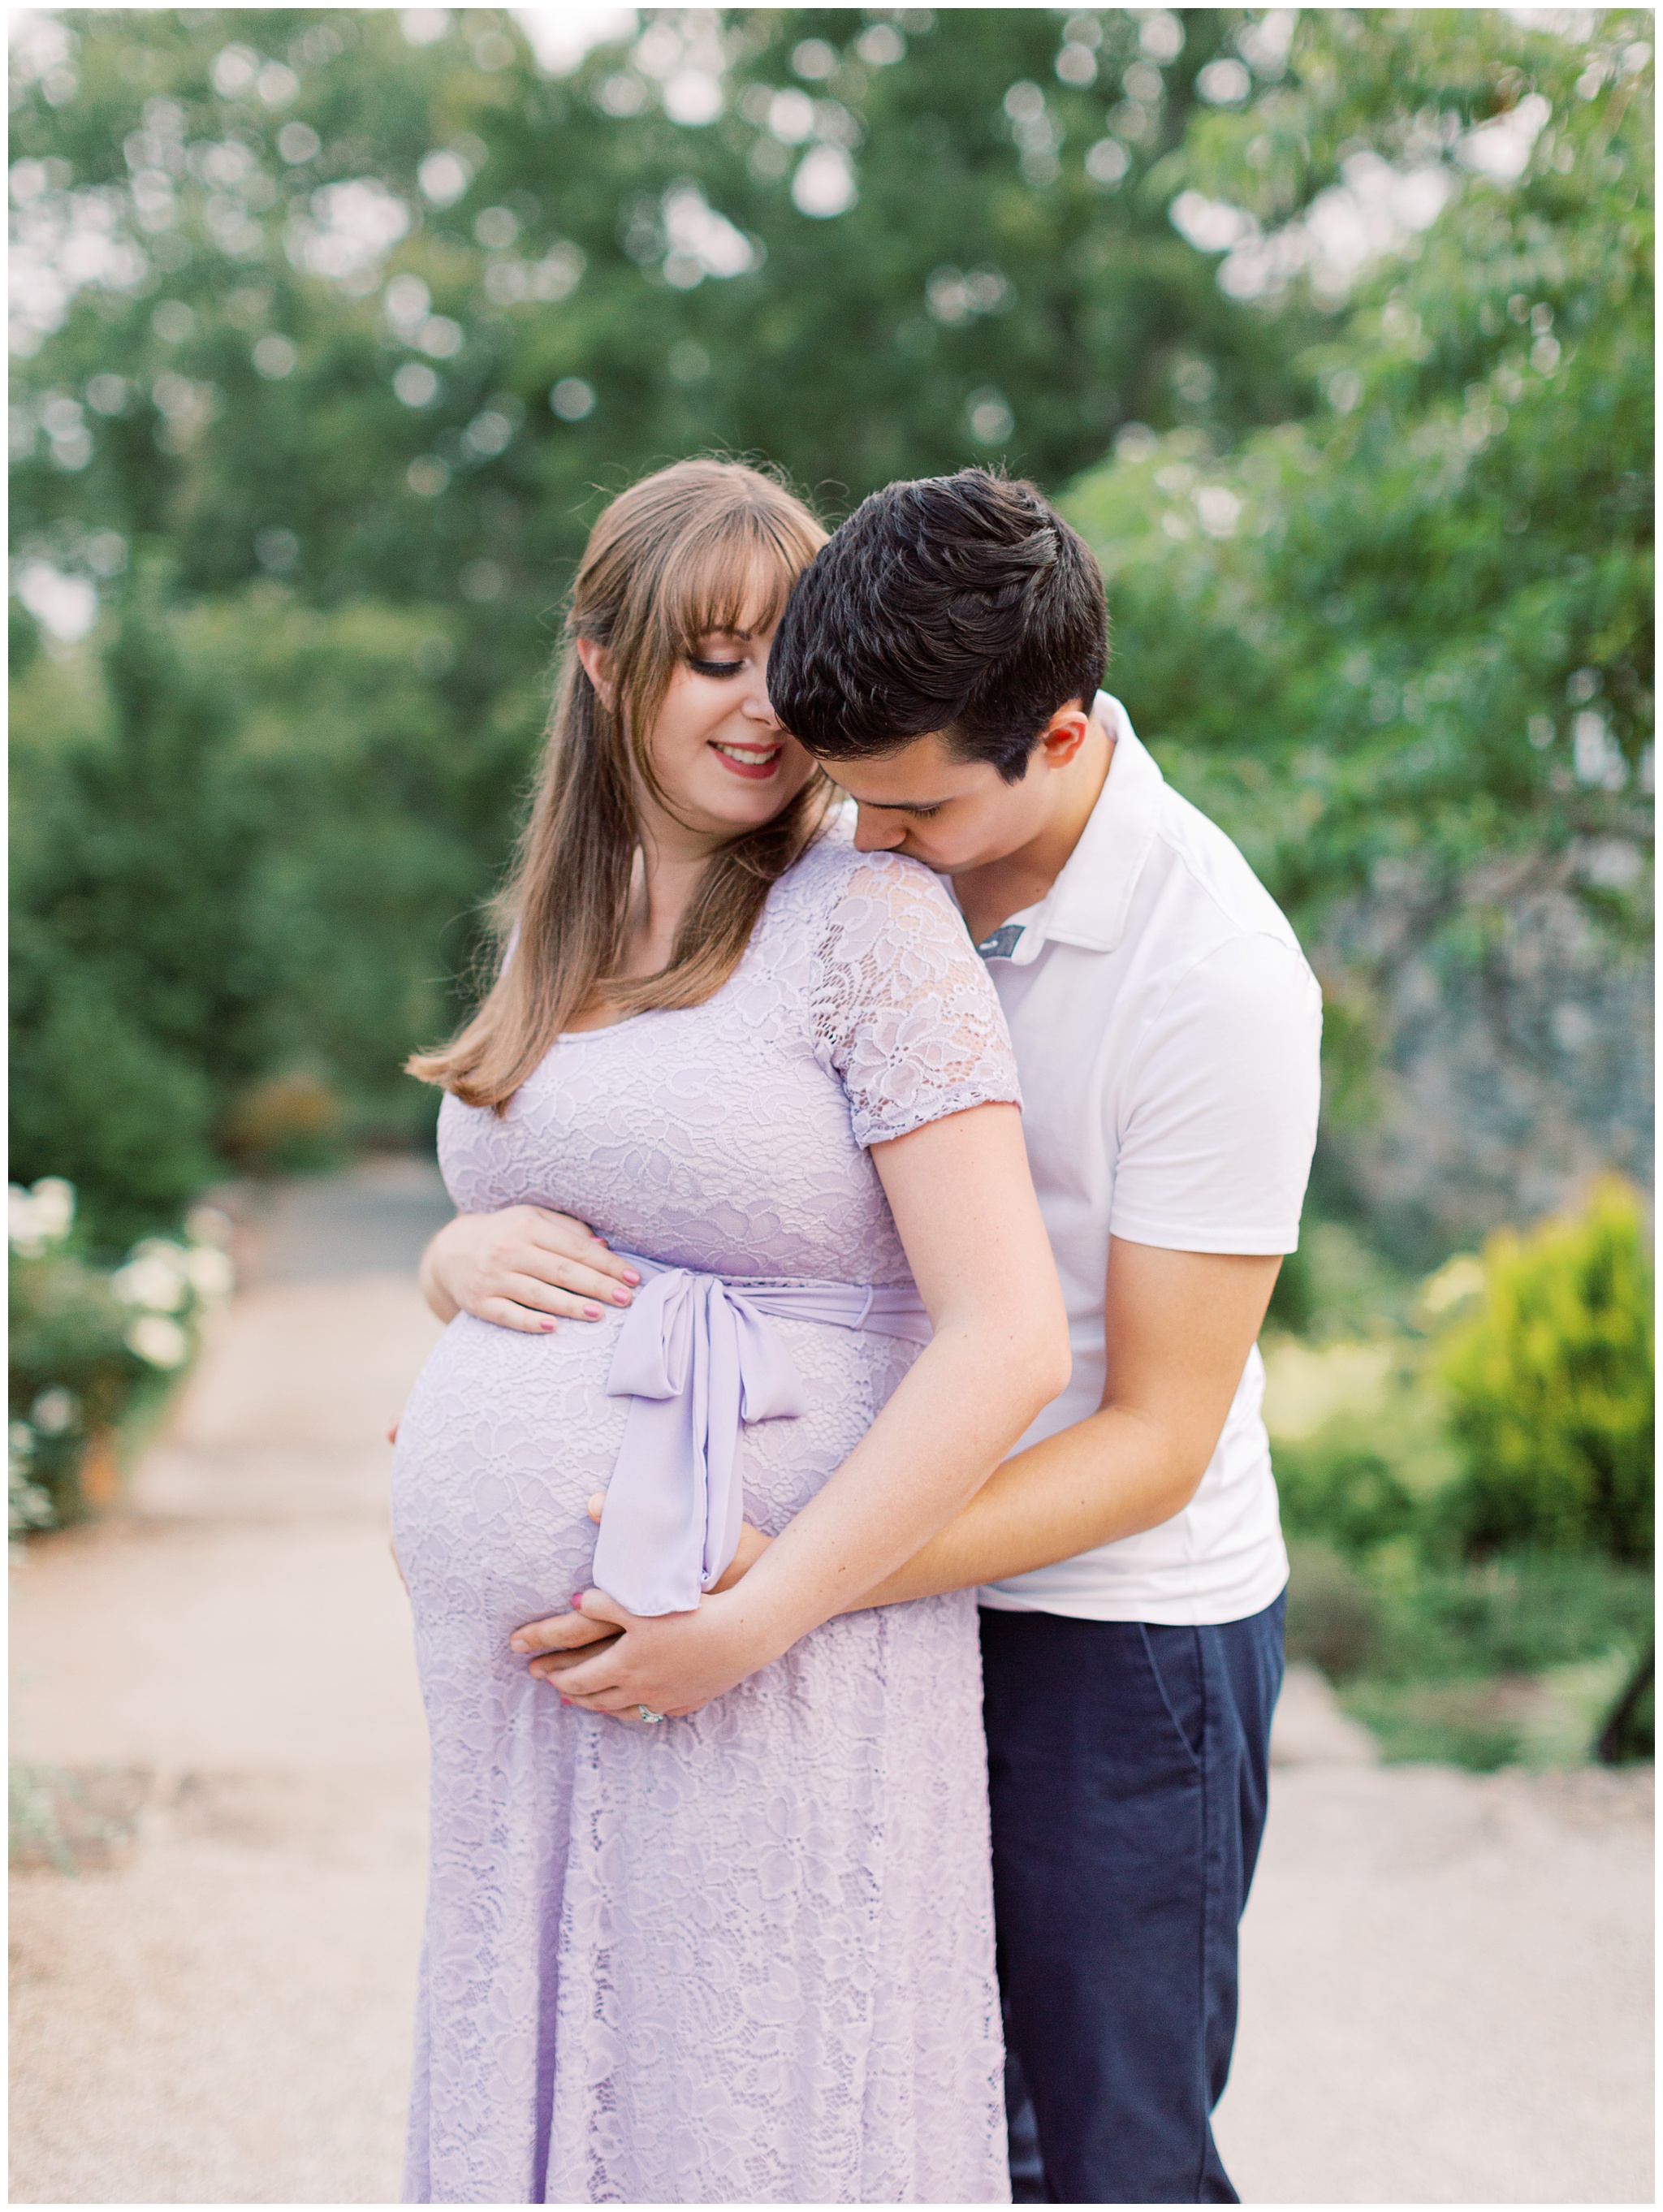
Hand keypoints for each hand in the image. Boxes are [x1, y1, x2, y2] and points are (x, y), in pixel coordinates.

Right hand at [420, 1206, 640, 1332]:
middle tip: (626, 1299)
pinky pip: (507, 1315)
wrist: (450, 1251)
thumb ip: (567, 1229)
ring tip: (599, 1314)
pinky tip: (553, 1327)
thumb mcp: (531, 1218)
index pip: (575, 1247)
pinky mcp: (479, 1302)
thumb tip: (603, 1244)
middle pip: (561, 1270)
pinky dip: (529, 1322)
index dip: (606, 1263)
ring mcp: (492, 1278)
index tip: (633, 1278)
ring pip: (538, 1294)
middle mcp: (509, 1250)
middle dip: (597, 1285)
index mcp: (527, 1226)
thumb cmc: (505, 1234)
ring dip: (570, 1305)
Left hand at [530, 1588, 771, 1718]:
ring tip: (589, 1703)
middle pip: (597, 1699)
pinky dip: (634, 1711)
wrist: (739, 1635)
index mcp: (624, 1664)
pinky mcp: (687, 1700)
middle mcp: (640, 1688)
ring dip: (600, 1707)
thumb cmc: (690, 1613)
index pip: (579, 1679)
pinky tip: (635, 1706)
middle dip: (573, 1694)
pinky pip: (652, 1713)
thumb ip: (604, 1602)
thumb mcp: (641, 1603)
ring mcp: (664, 1699)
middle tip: (557, 1689)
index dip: (558, 1678)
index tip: (542, 1675)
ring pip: (622, 1711)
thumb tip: (574, 1601)